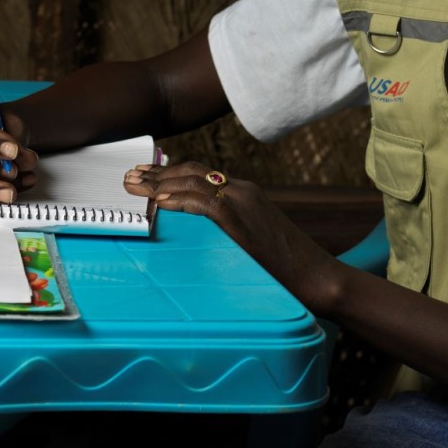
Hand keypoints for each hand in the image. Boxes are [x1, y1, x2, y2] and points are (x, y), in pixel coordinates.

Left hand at [123, 161, 334, 308]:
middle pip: (192, 171)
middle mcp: (243, 190)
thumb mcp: (253, 242)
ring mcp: (243, 201)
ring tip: (134, 186)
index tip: (148, 176)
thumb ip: (228, 231)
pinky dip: (178, 198)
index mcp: (246, 193)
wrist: (316, 276)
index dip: (171, 172)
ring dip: (159, 182)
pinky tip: (158, 201)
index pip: (201, 174)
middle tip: (130, 177)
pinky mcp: (240, 217)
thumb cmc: (286, 269)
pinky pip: (202, 201)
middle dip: (158, 173)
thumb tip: (198, 239)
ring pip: (193, 180)